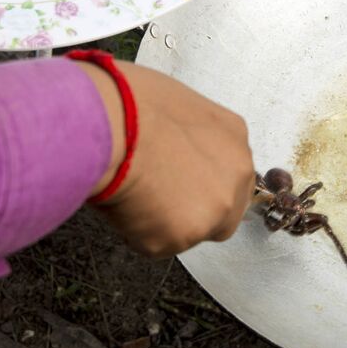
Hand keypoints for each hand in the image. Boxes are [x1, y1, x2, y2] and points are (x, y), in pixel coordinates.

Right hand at [74, 60, 255, 257]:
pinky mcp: (179, 238)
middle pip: (223, 212)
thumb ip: (192, 135)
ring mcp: (211, 212)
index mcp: (234, 138)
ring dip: (164, 222)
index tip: (181, 181)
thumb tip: (176, 146)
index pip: (230, 174)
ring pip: (189, 232)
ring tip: (134, 192)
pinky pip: (157, 244)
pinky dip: (138, 232)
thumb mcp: (179, 104)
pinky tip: (125, 203)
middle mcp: (234, 178)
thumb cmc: (131, 103)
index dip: (201, 180)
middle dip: (194, 211)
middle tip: (159, 197)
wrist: (112, 123)